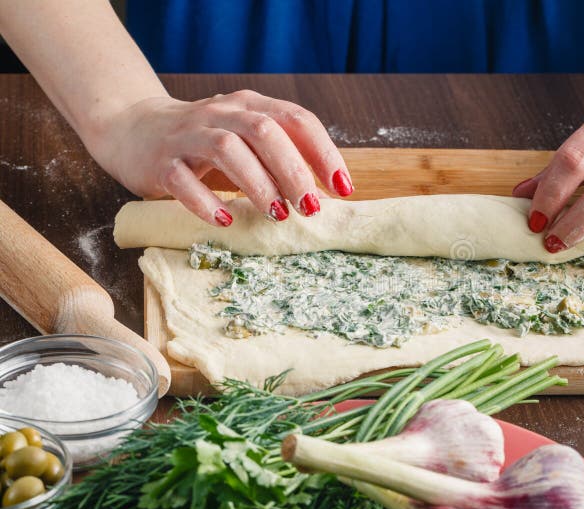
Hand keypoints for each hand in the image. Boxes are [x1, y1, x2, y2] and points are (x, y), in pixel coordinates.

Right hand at [88, 90, 352, 225]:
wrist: (133, 131)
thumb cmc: (206, 143)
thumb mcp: (247, 140)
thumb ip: (281, 156)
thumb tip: (326, 191)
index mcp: (250, 106)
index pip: (296, 119)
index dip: (323, 152)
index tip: (342, 187)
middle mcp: (221, 114)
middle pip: (264, 131)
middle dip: (293, 171)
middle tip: (311, 207)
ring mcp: (189, 135)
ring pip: (227, 149)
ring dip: (257, 184)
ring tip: (276, 215)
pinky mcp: (161, 162)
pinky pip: (182, 180)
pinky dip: (205, 201)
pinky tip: (224, 220)